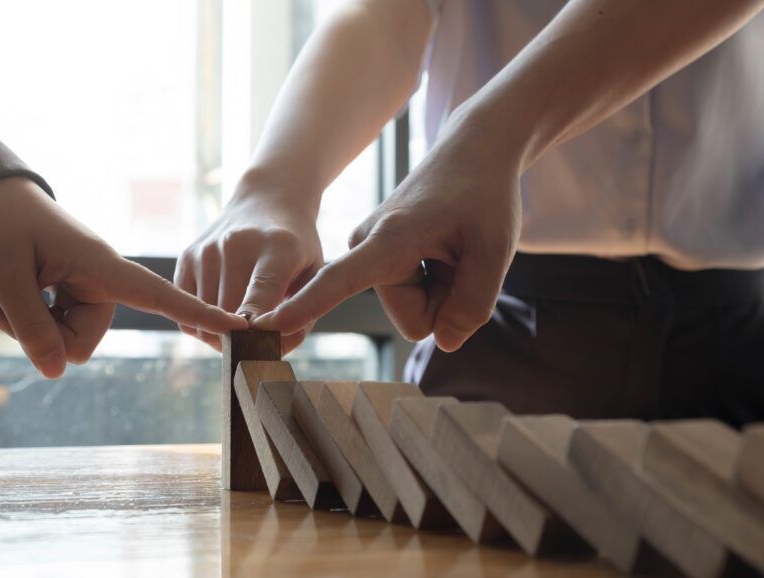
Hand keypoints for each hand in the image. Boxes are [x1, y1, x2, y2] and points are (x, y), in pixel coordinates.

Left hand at [0, 177, 248, 377]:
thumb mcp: (5, 276)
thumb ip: (31, 327)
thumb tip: (55, 372)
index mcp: (100, 265)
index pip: (159, 296)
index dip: (198, 313)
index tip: (237, 327)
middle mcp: (99, 280)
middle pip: (84, 340)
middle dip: (45, 336)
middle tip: (5, 309)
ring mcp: (83, 288)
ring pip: (66, 340)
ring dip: (30, 328)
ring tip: (2, 299)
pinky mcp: (67, 293)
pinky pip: (54, 330)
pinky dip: (26, 323)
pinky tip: (2, 302)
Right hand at [175, 180, 323, 354]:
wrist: (266, 199)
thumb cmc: (297, 245)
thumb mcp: (315, 273)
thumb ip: (303, 314)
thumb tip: (274, 353)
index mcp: (277, 247)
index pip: (260, 298)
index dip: (258, 333)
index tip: (262, 351)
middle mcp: (236, 244)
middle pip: (227, 315)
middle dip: (241, 342)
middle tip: (255, 349)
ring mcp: (207, 249)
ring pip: (202, 317)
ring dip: (219, 336)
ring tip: (240, 333)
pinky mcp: (187, 256)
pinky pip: (185, 308)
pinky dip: (200, 324)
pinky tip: (221, 319)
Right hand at [255, 123, 521, 352]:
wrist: (474, 152)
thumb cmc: (484, 195)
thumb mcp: (495, 253)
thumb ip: (472, 306)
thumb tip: (443, 342)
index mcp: (387, 241)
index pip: (338, 282)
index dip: (306, 306)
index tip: (268, 324)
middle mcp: (367, 248)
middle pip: (416, 320)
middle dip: (447, 301)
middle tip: (465, 254)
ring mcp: (371, 253)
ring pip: (416, 311)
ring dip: (444, 290)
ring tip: (455, 247)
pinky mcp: (380, 258)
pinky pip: (414, 297)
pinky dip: (439, 282)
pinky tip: (447, 248)